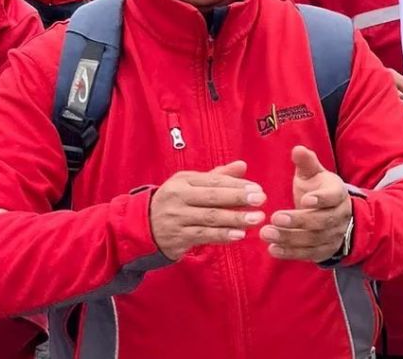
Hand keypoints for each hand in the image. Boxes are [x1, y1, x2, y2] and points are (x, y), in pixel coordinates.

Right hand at [149, 160, 266, 260]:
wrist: (141, 227)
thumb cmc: (175, 202)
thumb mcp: (190, 185)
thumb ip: (218, 176)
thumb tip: (243, 165)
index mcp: (182, 181)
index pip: (213, 181)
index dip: (236, 185)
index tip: (258, 189)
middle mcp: (178, 198)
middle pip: (212, 198)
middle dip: (238, 198)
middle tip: (261, 200)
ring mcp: (176, 218)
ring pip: (209, 218)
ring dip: (235, 219)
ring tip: (256, 219)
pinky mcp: (177, 237)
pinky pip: (203, 235)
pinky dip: (222, 235)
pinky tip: (239, 234)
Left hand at [260, 146, 352, 261]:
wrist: (336, 216)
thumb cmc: (319, 191)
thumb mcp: (315, 175)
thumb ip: (306, 163)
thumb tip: (297, 149)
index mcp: (337, 194)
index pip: (332, 197)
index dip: (320, 199)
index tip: (304, 200)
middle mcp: (339, 216)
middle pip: (321, 221)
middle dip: (298, 221)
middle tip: (274, 218)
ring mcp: (333, 235)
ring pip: (313, 239)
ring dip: (289, 238)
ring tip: (266, 233)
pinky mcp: (324, 250)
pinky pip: (308, 254)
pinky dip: (290, 253)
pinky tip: (273, 249)